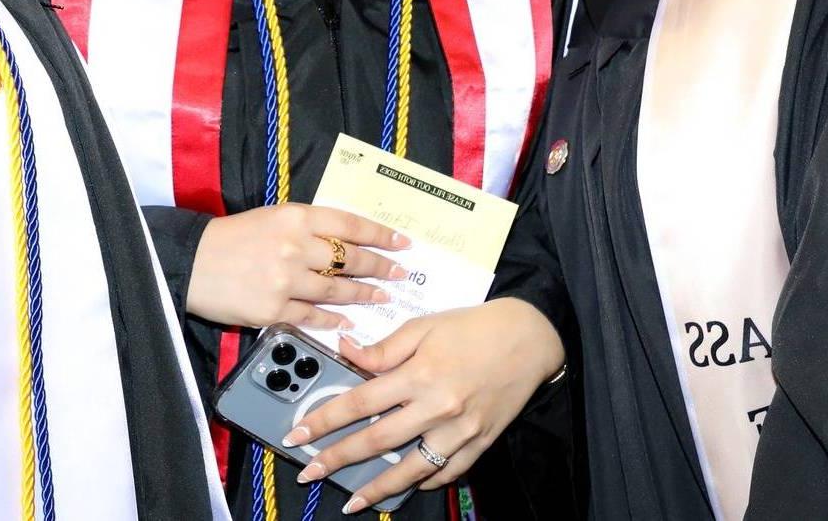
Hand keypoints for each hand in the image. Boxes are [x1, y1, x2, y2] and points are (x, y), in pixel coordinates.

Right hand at [185, 203, 410, 329]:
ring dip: (362, 295)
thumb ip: (307, 227)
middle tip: (399, 274)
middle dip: (380, 267)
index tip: (401, 243)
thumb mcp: (272, 217)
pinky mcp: (274, 310)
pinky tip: (346, 322)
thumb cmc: (233, 237)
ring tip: (380, 297)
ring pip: (336, 291)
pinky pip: (313, 317)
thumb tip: (345, 241)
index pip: (350, 224)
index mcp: (296, 217)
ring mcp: (286, 280)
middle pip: (350, 259)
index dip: (380, 235)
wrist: (193, 261)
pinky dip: (333, 321)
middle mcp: (295, 246)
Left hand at [282, 298, 563, 512]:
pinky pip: (447, 472)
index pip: (360, 402)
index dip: (325, 420)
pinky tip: (405, 488)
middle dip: (338, 459)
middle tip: (308, 473)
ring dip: (377, 488)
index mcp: (419, 373)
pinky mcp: (479, 442)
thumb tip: (346, 352)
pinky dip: (424, 482)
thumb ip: (384, 347)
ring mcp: (460, 430)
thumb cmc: (472, 326)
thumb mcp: (424, 326)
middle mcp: (437, 406)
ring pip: (411, 468)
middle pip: (378, 440)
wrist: (529, 338)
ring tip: (351, 502)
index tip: (298, 434)